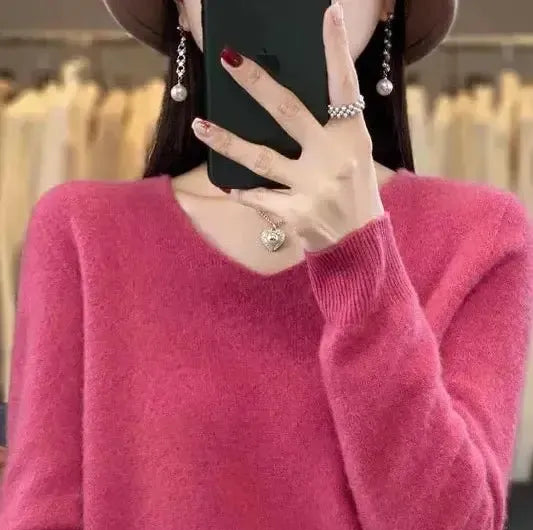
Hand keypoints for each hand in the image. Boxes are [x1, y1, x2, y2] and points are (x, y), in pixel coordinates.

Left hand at [191, 1, 384, 251]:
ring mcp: (313, 188)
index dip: (335, 49)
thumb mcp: (352, 155)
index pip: (344, 85)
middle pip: (289, 112)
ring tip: (200, 125)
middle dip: (256, 82)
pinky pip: (258, 198)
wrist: (360, 248)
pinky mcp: (295, 215)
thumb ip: (327, 128)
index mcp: (352, 136)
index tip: (327, 11)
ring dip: (226, 141)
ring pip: (260, 157)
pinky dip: (241, 191)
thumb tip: (280, 99)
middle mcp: (333, 158)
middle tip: (228, 59)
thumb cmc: (353, 194)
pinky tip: (224, 183)